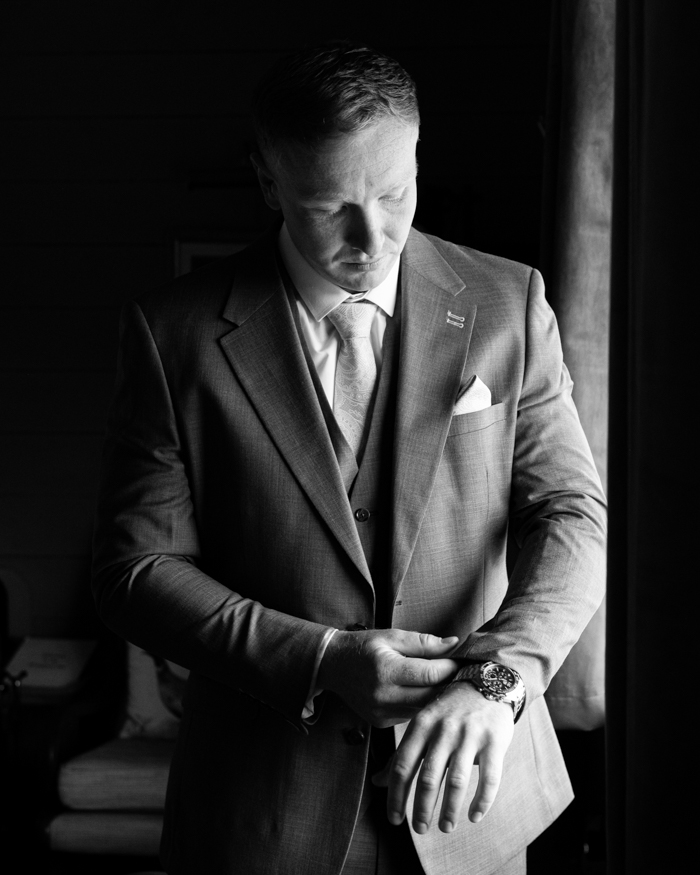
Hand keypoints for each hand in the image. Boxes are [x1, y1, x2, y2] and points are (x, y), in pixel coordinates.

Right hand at [317, 629, 459, 727]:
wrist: (333, 665)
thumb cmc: (364, 646)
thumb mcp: (392, 636)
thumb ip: (424, 642)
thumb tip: (454, 643)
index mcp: (386, 670)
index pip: (430, 674)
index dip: (450, 667)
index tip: (462, 660)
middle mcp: (383, 695)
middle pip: (430, 697)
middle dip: (449, 685)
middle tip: (462, 674)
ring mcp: (381, 712)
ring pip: (423, 710)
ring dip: (438, 698)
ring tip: (449, 684)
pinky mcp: (381, 722)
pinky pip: (411, 716)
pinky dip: (422, 706)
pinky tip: (427, 694)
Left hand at [381, 682, 514, 832]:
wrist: (487, 682)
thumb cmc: (449, 710)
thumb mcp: (422, 724)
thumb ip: (403, 754)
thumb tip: (377, 782)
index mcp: (422, 725)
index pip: (403, 765)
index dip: (396, 796)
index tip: (395, 820)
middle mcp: (444, 730)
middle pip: (428, 777)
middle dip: (422, 809)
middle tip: (420, 829)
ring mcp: (470, 735)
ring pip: (457, 781)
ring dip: (450, 810)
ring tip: (446, 827)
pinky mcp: (494, 741)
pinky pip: (489, 778)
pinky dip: (481, 801)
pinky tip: (474, 816)